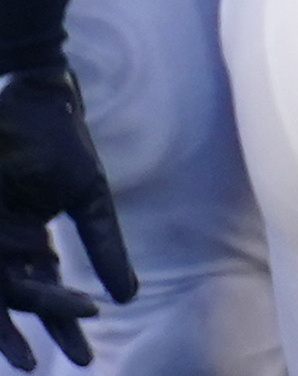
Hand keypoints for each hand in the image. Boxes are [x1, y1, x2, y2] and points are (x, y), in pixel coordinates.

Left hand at [0, 65, 127, 372]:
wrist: (34, 103)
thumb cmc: (63, 146)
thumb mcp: (90, 199)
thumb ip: (104, 245)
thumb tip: (130, 296)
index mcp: (31, 243)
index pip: (48, 294)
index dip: (64, 326)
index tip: (86, 357)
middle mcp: (6, 246)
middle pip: (15, 302)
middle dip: (26, 337)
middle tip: (42, 366)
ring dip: (5, 330)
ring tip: (24, 360)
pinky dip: (6, 291)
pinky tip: (15, 305)